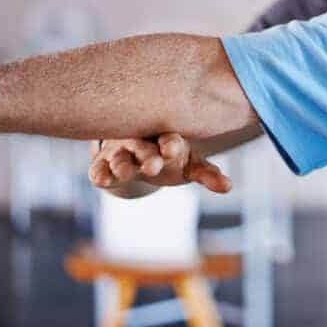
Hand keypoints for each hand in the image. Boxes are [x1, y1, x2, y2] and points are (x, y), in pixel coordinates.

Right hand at [88, 134, 232, 193]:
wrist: (139, 150)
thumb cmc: (171, 156)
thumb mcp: (191, 165)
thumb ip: (208, 174)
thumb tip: (229, 187)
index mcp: (168, 139)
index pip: (170, 139)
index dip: (171, 143)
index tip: (172, 149)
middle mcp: (143, 142)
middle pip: (144, 147)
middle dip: (147, 156)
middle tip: (152, 166)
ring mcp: (121, 152)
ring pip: (120, 158)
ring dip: (122, 165)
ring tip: (125, 172)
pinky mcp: (102, 164)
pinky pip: (98, 169)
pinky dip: (99, 173)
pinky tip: (100, 179)